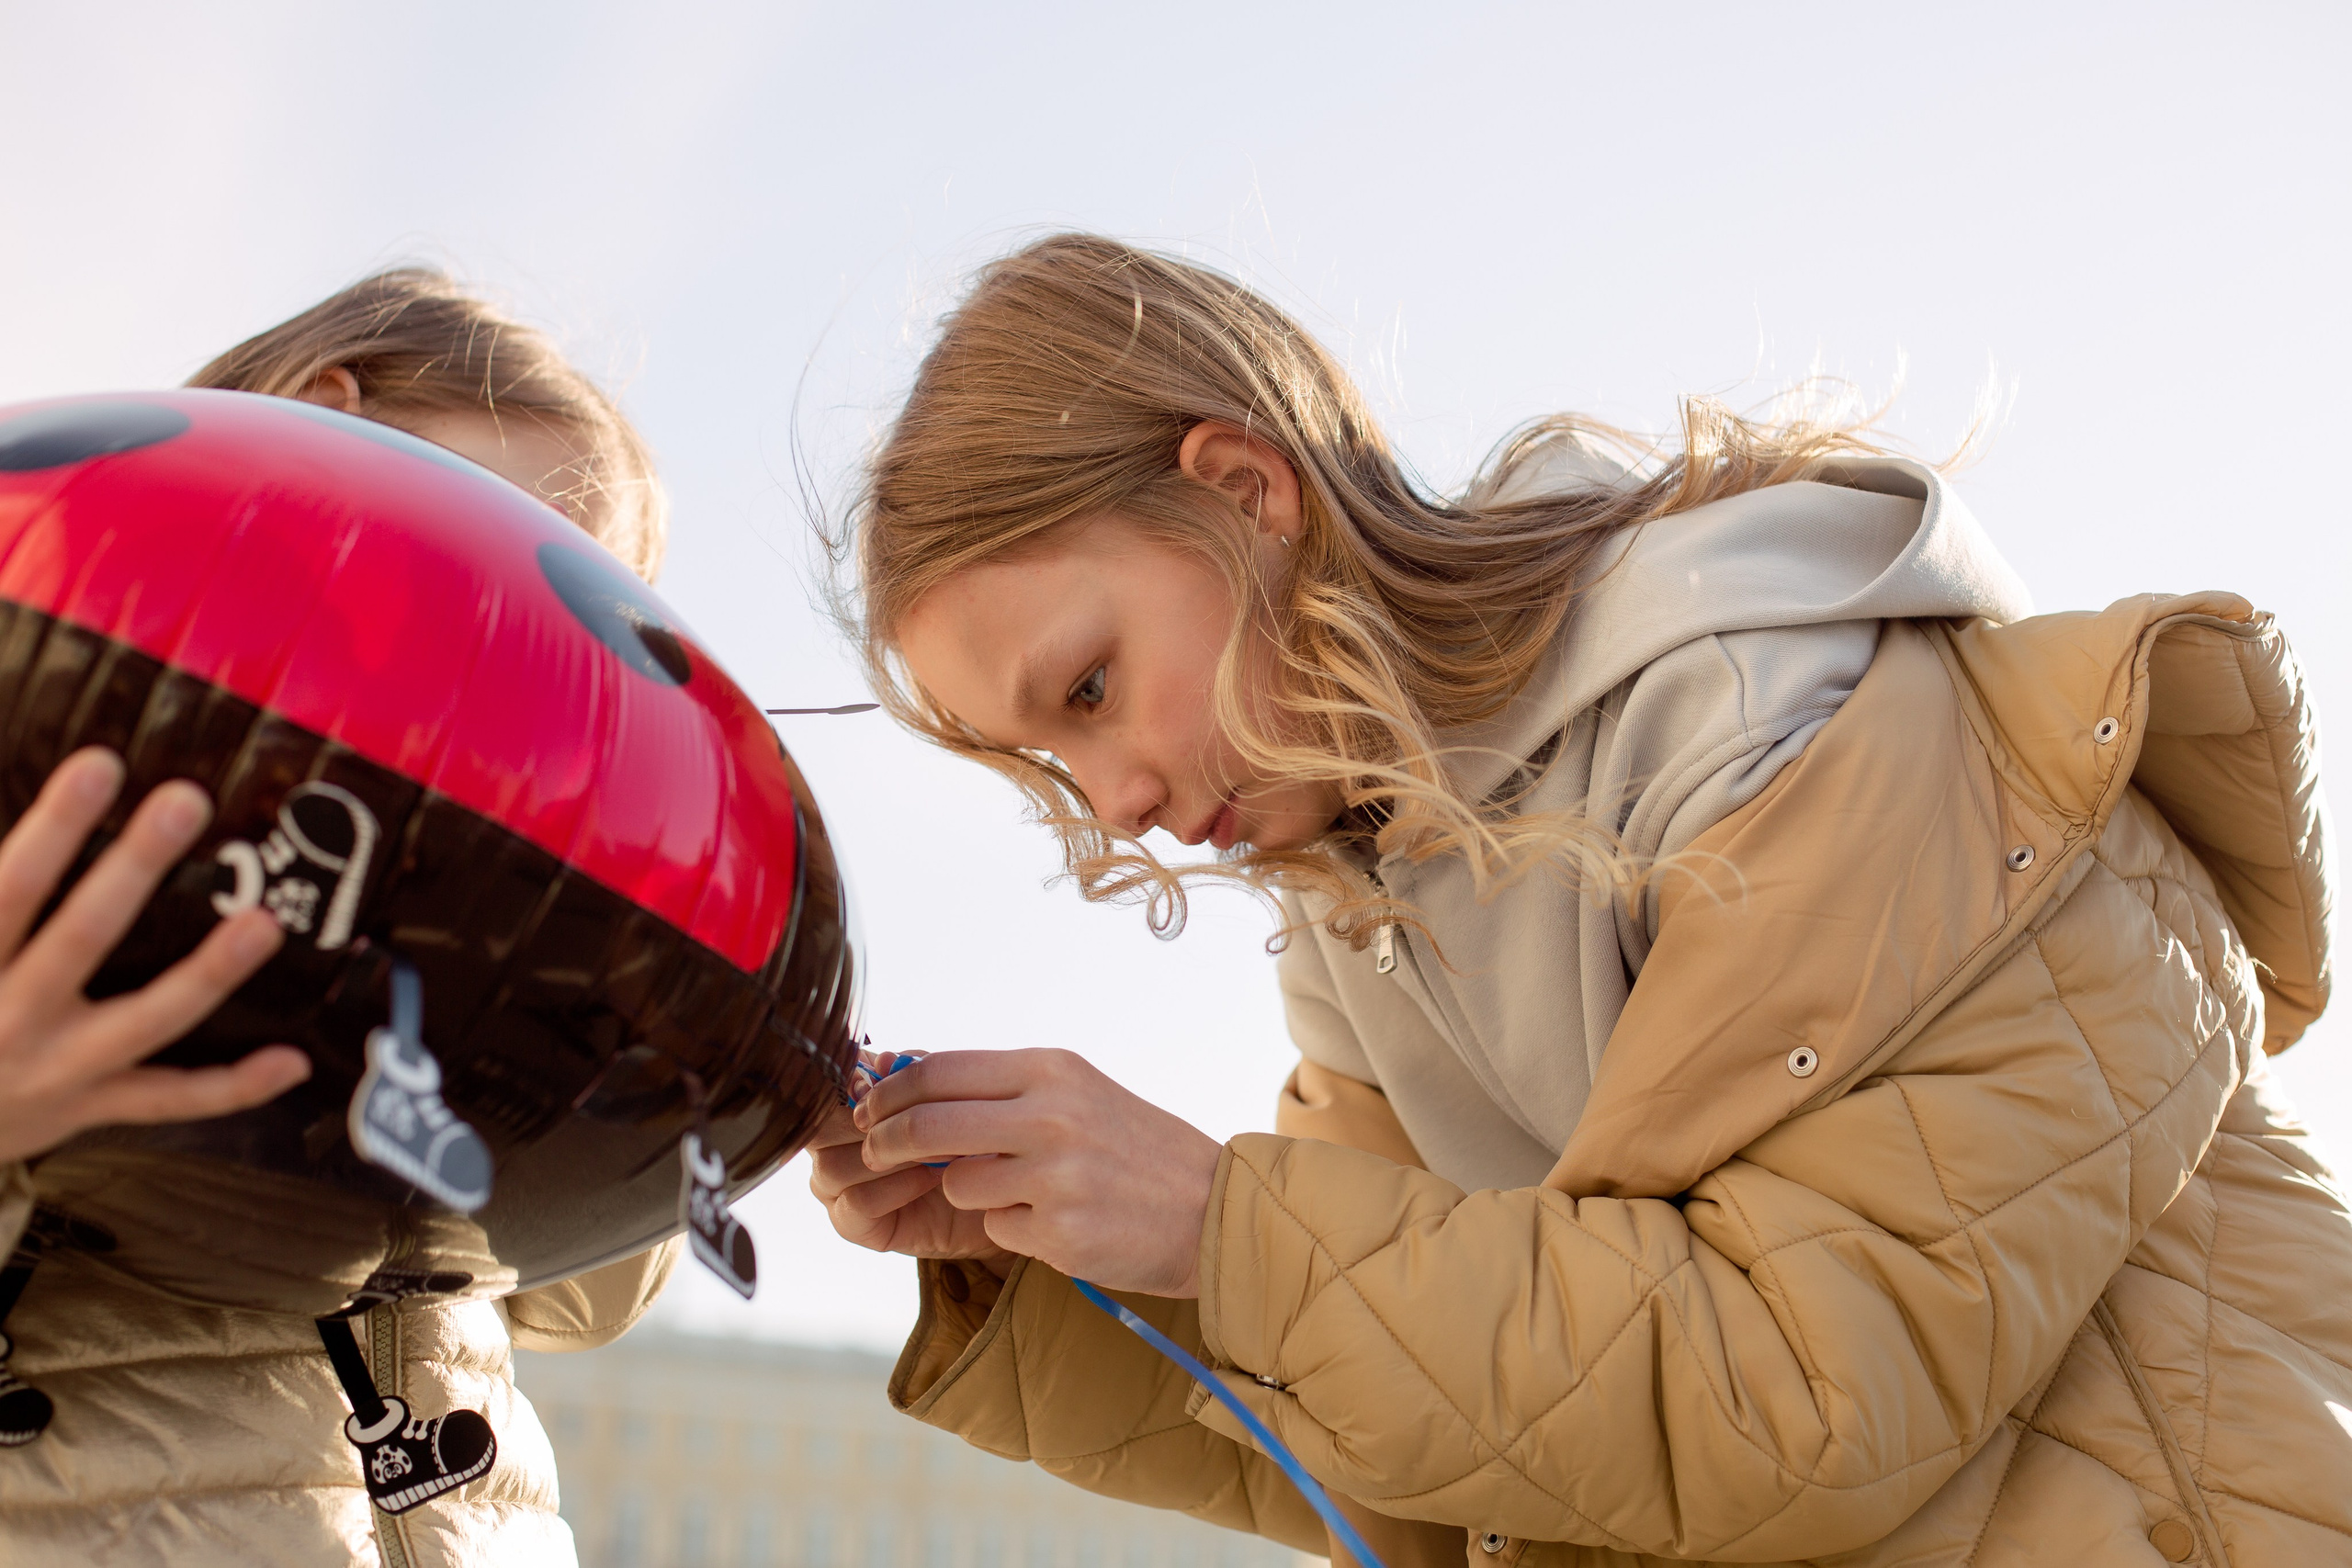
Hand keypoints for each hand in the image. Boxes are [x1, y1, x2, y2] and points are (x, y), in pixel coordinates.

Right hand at [0, 748, 305, 1164]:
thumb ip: (0, 894)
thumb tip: (19, 805)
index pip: (11, 888)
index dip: (54, 827)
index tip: (99, 766)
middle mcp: (12, 1017)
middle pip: (82, 936)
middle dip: (135, 867)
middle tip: (186, 802)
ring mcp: (59, 1069)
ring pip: (147, 1020)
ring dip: (209, 973)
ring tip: (263, 925)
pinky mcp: (92, 1106)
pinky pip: (171, 1100)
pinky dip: (235, 1086)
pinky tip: (291, 1059)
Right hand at [808, 1084, 1015, 1274]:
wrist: (990, 1196)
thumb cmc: (962, 1140)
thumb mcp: (945, 1099)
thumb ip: (914, 1077)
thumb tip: (885, 1060)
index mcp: (843, 1106)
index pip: (823, 1086)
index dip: (851, 1081)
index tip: (886, 1081)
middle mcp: (829, 1145)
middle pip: (819, 1127)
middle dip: (874, 1123)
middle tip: (925, 1120)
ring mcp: (835, 1187)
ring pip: (834, 1166)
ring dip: (892, 1157)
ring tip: (939, 1152)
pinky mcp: (851, 1224)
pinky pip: (857, 1202)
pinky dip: (897, 1187)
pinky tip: (932, 1179)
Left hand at [853, 1049, 1221, 1296]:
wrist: (1210, 1207)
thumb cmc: (1132, 1146)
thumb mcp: (1074, 1092)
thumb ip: (999, 1089)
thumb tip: (904, 1082)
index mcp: (1050, 1069)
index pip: (938, 1071)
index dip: (889, 1093)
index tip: (869, 1111)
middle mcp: (1050, 1116)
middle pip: (927, 1125)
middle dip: (884, 1143)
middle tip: (874, 1155)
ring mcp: (1055, 1177)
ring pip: (957, 1184)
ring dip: (969, 1192)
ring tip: (1022, 1192)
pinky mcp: (1059, 1233)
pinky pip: (994, 1229)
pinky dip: (1010, 1229)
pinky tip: (1055, 1222)